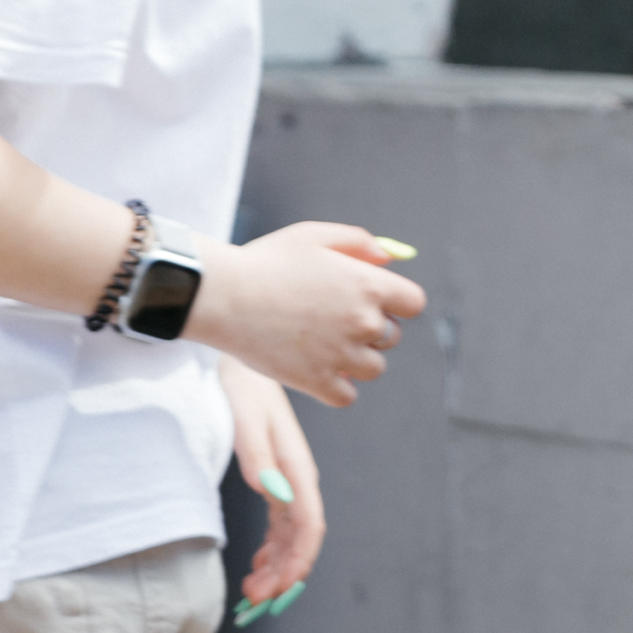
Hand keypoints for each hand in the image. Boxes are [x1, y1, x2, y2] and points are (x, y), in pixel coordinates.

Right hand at [188, 223, 424, 406]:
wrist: (220, 295)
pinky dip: (335, 387)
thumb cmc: (265, 261)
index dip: (394, 303)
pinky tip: (315, 370)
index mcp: (370, 285)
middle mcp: (364, 321)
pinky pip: (347, 396)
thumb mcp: (315, 236)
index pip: (413, 304)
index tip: (369, 302)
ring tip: (320, 345)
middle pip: (392, 337)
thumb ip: (360, 242)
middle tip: (330, 321)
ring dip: (355, 360)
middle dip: (369, 330)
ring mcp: (342, 354)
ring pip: (373, 368)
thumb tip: (390, 259)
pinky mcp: (317, 382)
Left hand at [217, 357, 321, 609]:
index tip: (278, 590)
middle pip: (302, 537)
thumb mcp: (246, 419)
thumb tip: (274, 495)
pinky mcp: (277, 480)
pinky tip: (257, 563)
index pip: (309, 526)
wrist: (242, 366)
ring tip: (252, 590)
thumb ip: (259, 458)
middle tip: (255, 600)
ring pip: (293, 535)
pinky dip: (272, 548)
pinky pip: (282, 524)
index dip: (298, 562)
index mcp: (296, 469)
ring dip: (278, 565)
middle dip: (284, 573)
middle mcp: (298, 479)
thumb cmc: (243, 391)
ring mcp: (289, 481)